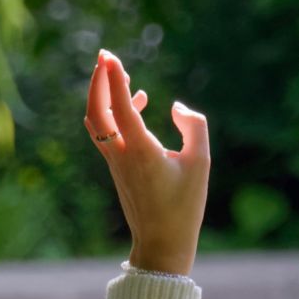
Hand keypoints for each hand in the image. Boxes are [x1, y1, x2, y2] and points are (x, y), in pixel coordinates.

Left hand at [84, 49, 210, 276]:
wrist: (161, 243)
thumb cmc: (184, 206)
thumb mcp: (201, 163)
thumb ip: (194, 127)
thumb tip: (175, 106)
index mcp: (141, 152)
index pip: (119, 107)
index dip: (114, 79)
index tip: (110, 56)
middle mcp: (121, 155)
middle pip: (97, 111)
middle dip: (98, 81)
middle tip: (104, 55)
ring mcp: (115, 162)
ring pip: (97, 121)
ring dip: (102, 94)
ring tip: (115, 70)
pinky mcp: (117, 168)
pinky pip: (106, 132)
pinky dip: (113, 111)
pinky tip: (137, 102)